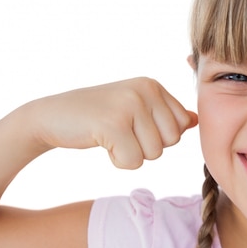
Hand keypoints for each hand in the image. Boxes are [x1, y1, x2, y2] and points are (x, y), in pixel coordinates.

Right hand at [25, 77, 197, 168]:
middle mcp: (145, 90)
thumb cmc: (96, 117)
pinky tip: (101, 142)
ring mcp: (129, 104)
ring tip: (110, 136)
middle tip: (120, 132)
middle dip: (146, 147)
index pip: (181, 126)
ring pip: (154, 153)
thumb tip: (194, 120)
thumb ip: (165, 114)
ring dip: (131, 154)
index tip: (132, 125)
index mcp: (153, 85)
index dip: (157, 136)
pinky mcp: (113, 123)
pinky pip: (134, 161)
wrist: (51, 117)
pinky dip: (118, 161)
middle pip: (171, 141)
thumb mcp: (134, 110)